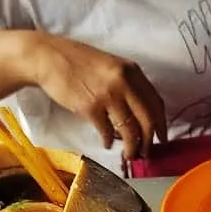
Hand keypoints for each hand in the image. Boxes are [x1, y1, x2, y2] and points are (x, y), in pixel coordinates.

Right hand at [28, 33, 166, 159]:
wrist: (48, 57)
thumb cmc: (78, 62)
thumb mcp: (111, 66)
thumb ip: (128, 85)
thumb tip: (140, 114)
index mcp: (132, 71)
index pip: (156, 103)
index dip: (162, 124)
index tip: (163, 138)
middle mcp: (124, 82)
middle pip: (148, 120)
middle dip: (149, 141)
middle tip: (147, 153)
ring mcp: (108, 95)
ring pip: (130, 130)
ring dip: (132, 147)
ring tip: (129, 154)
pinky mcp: (90, 107)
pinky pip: (107, 131)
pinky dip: (109, 141)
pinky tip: (107, 143)